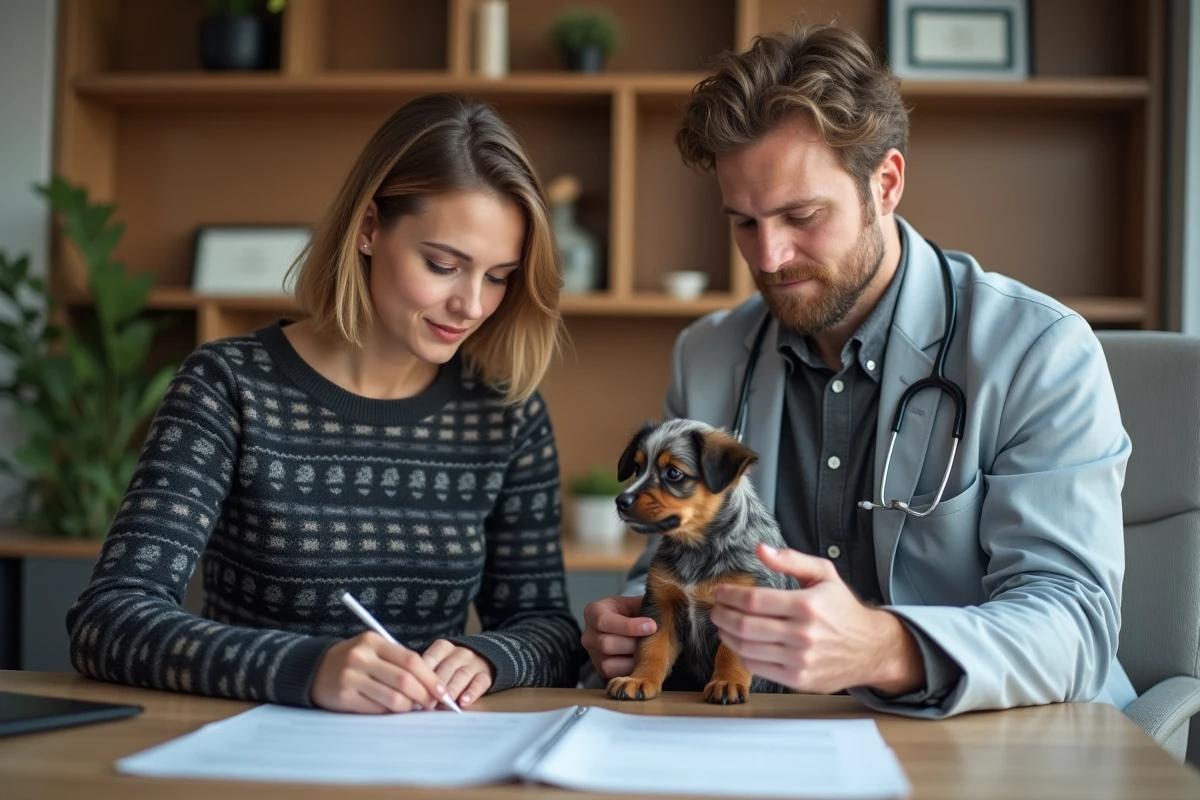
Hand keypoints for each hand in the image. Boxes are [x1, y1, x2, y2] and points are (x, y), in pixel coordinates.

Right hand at [311, 632, 450, 713]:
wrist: (314, 669)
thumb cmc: (354, 661)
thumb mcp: (373, 650)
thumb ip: (399, 662)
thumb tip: (431, 685)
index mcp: (373, 641)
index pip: (411, 660)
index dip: (431, 678)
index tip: (442, 691)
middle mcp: (361, 657)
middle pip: (405, 680)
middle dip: (425, 696)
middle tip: (432, 704)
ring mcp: (350, 677)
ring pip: (393, 698)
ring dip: (409, 707)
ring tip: (413, 708)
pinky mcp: (343, 697)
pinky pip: (377, 709)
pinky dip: (390, 713)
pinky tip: (393, 711)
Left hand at [422, 640, 494, 707]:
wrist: (482, 658)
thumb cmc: (450, 666)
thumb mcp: (437, 662)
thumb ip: (426, 674)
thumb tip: (411, 692)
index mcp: (443, 647)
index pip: (431, 658)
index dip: (423, 675)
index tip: (415, 689)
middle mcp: (459, 653)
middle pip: (447, 668)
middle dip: (437, 686)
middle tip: (428, 702)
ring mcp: (474, 663)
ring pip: (462, 675)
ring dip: (452, 690)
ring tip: (445, 703)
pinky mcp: (486, 675)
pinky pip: (479, 683)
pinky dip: (471, 693)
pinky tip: (463, 703)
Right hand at [582, 595, 656, 679]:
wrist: (629, 626)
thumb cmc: (633, 612)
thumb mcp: (636, 603)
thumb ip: (645, 605)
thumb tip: (663, 610)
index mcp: (593, 612)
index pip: (604, 621)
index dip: (629, 626)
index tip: (652, 626)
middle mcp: (588, 635)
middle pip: (606, 644)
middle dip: (633, 644)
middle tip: (653, 641)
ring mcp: (593, 655)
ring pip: (609, 664)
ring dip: (633, 660)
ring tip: (648, 652)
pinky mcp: (601, 670)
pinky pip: (614, 676)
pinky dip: (631, 670)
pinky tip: (643, 662)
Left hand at [710, 544, 923, 694]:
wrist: (870, 648)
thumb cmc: (843, 609)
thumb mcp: (824, 574)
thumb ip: (791, 559)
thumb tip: (760, 549)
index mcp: (807, 605)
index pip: (754, 601)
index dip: (729, 596)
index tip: (719, 592)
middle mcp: (803, 634)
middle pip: (744, 626)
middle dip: (721, 615)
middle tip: (715, 608)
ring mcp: (799, 660)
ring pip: (746, 648)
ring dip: (726, 635)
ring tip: (723, 624)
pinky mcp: (798, 680)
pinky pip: (757, 667)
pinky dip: (742, 654)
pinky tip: (740, 643)